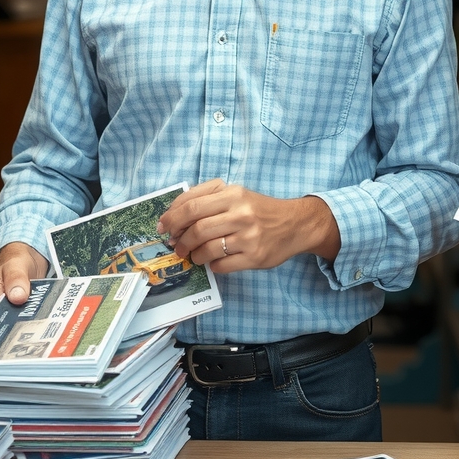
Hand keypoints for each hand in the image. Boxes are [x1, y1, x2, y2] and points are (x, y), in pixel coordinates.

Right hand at [0, 242, 49, 341]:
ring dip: (18, 344)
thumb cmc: (14, 262)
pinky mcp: (12, 324)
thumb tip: (18, 296)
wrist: (26, 262)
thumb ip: (16, 278)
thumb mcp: (16, 265)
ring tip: (35, 346)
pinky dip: (26, 338)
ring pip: (4, 342)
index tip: (2, 349)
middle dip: (4, 349)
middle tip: (23, 352)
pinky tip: (40, 340)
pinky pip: (17, 335)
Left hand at [157, 179, 339, 272]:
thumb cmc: (258, 208)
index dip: (172, 218)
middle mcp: (240, 213)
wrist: (295, 223)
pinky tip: (213, 261)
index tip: (163, 227)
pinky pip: (222, 265)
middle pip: (196, 228)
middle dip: (180, 240)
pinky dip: (211, 265)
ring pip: (207, 249)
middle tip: (176, 246)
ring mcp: (248, 237)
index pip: (191, 205)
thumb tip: (175, 218)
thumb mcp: (236, 193)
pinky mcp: (255, 257)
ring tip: (193, 255)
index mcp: (232, 193)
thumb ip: (207, 198)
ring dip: (193, 255)